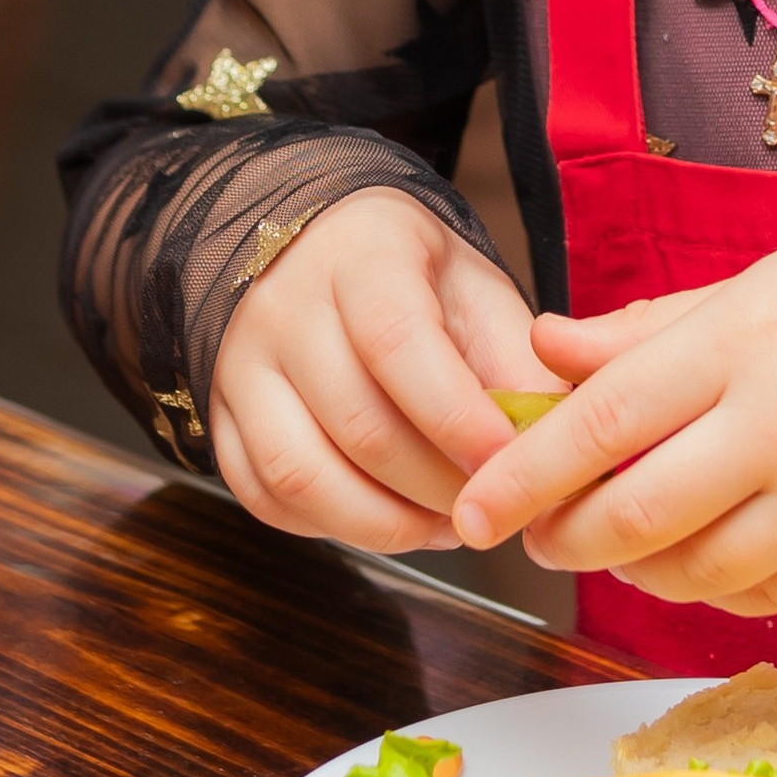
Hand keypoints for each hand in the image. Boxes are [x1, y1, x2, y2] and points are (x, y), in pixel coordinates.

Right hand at [212, 188, 543, 554]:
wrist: (315, 249)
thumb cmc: (408, 276)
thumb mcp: (474, 288)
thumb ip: (517, 360)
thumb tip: (556, 440)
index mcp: (360, 259)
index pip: (396, 343)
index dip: (456, 417)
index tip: (507, 463)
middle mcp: (285, 310)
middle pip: (356, 423)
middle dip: (435, 486)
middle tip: (488, 505)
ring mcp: (240, 368)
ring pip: (300, 474)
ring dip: (384, 523)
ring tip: (442, 524)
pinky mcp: (221, 419)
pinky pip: (265, 497)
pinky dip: (330, 527)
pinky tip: (384, 519)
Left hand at [451, 227, 776, 613]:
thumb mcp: (753, 285)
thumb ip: (643, 334)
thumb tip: (542, 352)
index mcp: (744, 344)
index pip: (605, 421)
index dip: (525, 473)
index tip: (472, 509)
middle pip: (638, 514)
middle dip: (566, 538)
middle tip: (538, 537)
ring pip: (696, 571)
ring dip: (635, 570)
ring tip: (617, 545)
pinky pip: (764, 596)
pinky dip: (712, 588)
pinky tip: (697, 560)